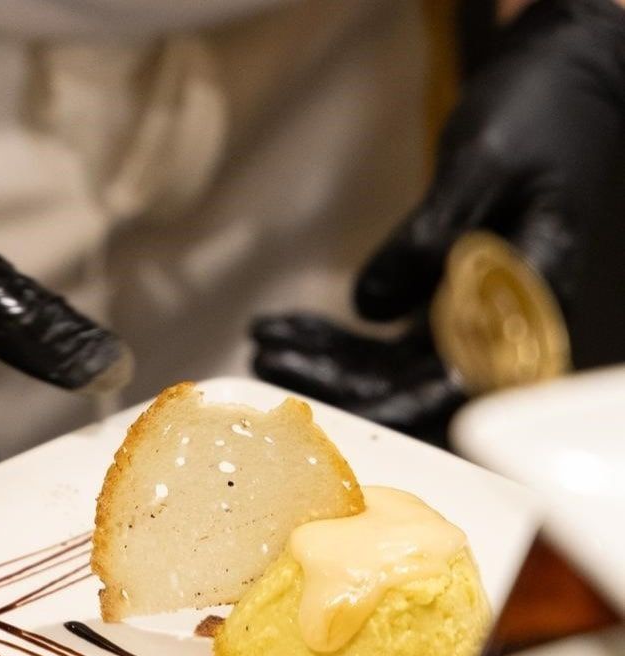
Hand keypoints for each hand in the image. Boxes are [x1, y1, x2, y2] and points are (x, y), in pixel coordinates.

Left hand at [253, 0, 624, 437]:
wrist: (557, 89)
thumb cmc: (537, 116)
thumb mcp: (480, 167)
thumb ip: (429, 237)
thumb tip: (367, 307)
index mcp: (532, 303)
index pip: (462, 385)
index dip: (392, 406)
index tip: (324, 404)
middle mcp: (505, 328)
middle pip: (413, 386)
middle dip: (335, 384)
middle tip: (264, 361)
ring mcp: (472, 322)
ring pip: (389, 369)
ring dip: (322, 361)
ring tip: (259, 343)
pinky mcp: (442, 308)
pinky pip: (382, 341)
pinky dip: (330, 336)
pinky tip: (280, 325)